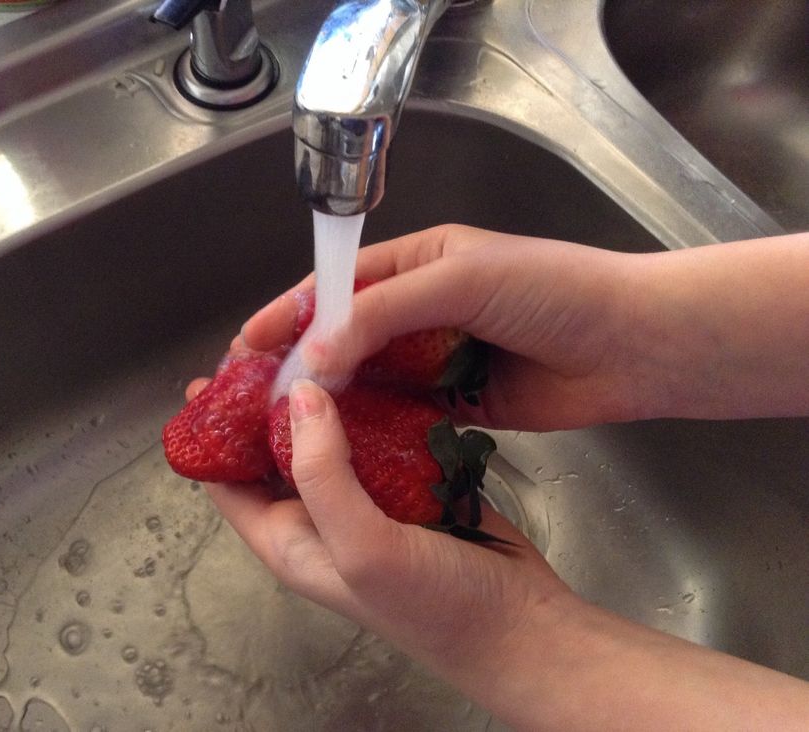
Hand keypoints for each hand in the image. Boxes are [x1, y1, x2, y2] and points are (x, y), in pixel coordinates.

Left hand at [196, 377, 575, 704]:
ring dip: (324, 391)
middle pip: (276, 449)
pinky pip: (380, 432)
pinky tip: (374, 361)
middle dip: (269, 399)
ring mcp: (367, 495)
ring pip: (331, 433)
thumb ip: (322, 475)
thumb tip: (298, 396)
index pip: (229, 482)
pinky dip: (374, 399)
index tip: (211, 377)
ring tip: (318, 338)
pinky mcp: (410, 480)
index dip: (214, 432)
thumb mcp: (362, 549)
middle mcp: (321, 515)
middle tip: (272, 342)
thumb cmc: (435, 607)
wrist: (520, 627)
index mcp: (291, 538)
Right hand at [241, 225, 644, 430]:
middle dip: (302, 360)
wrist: (632, 345)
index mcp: (419, 263)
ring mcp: (440, 358)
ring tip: (283, 426)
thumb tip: (315, 354)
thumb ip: (384, 312)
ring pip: (371, 377)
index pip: (338, 285)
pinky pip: (403, 412)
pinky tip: (339, 445)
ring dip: (333, 397)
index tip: (246, 344)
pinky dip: (372, 425)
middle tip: (254, 394)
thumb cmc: (552, 293)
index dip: (290, 312)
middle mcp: (422, 308)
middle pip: (347, 334)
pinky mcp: (458, 402)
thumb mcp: (460, 281)